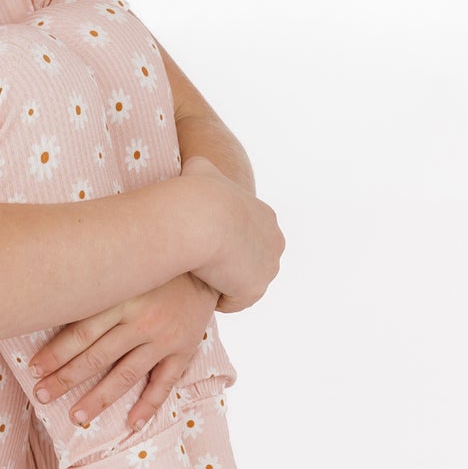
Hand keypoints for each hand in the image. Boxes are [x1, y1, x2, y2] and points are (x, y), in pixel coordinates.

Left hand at [27, 272, 219, 431]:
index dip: (55, 353)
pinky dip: (148, 405)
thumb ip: (94, 284)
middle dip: (66, 379)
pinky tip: (131, 424)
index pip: (80, 332)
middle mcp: (141, 319)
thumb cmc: (152, 264)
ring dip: (99, 398)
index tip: (33, 369)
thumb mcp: (122, 267)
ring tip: (77, 417)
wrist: (205, 260)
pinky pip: (164, 382)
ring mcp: (164, 337)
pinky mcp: (184, 348)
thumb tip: (51, 297)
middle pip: (96, 357)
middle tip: (42, 396)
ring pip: (125, 375)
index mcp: (121, 296)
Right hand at [180, 154, 283, 308]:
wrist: (199, 219)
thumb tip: (192, 167)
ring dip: (224, 281)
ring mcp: (268, 267)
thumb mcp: (200, 169)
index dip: (224, 240)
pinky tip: (202, 285)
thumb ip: (202, 169)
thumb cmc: (197, 193)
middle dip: (229, 263)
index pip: (247, 235)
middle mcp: (275, 242)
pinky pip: (234, 301)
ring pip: (244, 282)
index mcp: (266, 216)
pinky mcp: (255, 288)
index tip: (204, 240)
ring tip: (200, 274)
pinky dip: (219, 297)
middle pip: (250, 261)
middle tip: (201, 260)